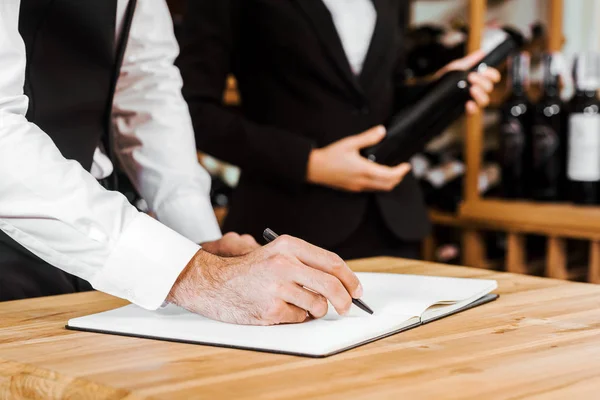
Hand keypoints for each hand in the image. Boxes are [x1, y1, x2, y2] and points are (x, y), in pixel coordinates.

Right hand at [167, 235, 361, 325]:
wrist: (213, 283)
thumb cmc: (249, 270)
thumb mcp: (277, 254)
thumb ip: (306, 262)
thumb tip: (342, 282)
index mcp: (288, 246)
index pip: (332, 262)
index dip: (350, 278)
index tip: (357, 289)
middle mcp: (284, 264)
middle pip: (331, 285)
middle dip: (346, 300)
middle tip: (348, 307)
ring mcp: (277, 287)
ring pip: (318, 305)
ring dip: (316, 310)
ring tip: (301, 305)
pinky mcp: (270, 310)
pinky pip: (299, 318)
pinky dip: (296, 317)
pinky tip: (281, 309)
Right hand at [307, 125, 411, 191]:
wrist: (314, 169)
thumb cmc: (329, 157)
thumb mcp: (350, 143)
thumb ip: (368, 137)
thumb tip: (381, 131)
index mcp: (365, 170)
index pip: (390, 175)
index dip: (401, 171)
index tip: (406, 166)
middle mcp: (363, 182)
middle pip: (388, 185)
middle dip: (398, 178)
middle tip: (402, 169)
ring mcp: (357, 187)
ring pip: (380, 189)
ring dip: (389, 182)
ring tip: (392, 172)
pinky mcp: (352, 189)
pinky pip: (370, 189)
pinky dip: (379, 184)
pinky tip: (376, 176)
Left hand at [434, 50, 500, 114]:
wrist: (429, 90)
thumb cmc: (443, 80)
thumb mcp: (455, 67)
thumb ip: (469, 61)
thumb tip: (481, 53)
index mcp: (477, 80)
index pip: (492, 78)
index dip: (492, 74)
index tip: (485, 70)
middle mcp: (476, 91)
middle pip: (489, 88)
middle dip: (483, 81)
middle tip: (472, 76)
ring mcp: (471, 101)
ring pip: (485, 101)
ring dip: (481, 94)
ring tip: (472, 89)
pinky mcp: (464, 111)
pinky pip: (474, 112)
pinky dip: (473, 108)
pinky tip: (468, 103)